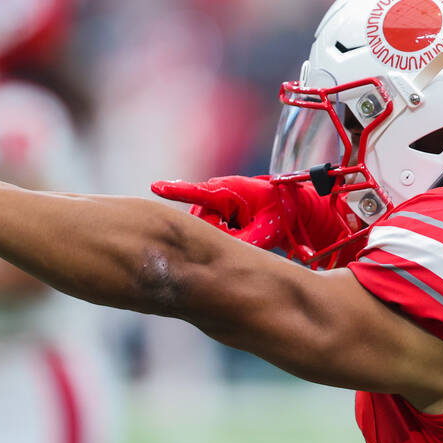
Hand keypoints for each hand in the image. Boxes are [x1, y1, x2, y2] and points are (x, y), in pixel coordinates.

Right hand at [151, 175, 350, 263]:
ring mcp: (212, 203)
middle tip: (247, 230)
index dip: (175, 191)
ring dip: (223, 235)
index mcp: (227, 191)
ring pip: (204, 229)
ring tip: (247, 228)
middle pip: (201, 223)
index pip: (197, 193)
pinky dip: (223, 235)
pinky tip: (239, 230)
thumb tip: (222, 255)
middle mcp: (215, 193)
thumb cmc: (278, 212)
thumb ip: (243, 243)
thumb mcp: (266, 230)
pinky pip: (208, 230)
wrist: (286, 206)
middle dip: (220, 233)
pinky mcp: (212, 212)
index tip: (156, 187)